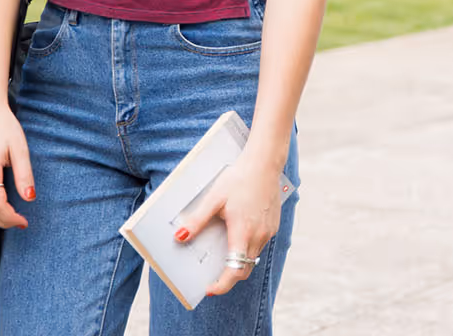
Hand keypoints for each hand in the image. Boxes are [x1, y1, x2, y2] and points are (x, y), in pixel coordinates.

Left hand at [176, 149, 284, 296]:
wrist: (265, 163)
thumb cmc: (239, 178)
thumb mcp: (214, 198)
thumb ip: (197, 221)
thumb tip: (179, 238)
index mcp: (243, 232)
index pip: (235, 270)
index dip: (222, 285)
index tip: (209, 289)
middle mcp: (259, 235)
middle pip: (244, 268)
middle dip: (228, 278)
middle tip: (212, 279)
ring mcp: (268, 231)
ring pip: (253, 257)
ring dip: (238, 263)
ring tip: (223, 256)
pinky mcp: (273, 225)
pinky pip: (259, 245)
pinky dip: (247, 249)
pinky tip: (237, 237)